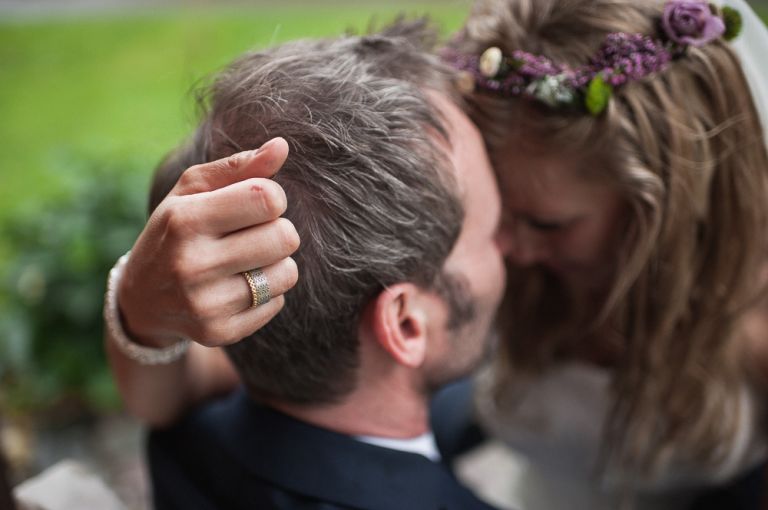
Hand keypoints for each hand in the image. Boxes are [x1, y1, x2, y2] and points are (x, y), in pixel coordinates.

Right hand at [117, 138, 298, 347]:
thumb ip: (239, 167)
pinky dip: (267, 293)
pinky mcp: (218, 332)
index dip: (272, 197)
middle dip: (278, 230)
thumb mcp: (194, 191)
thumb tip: (282, 146)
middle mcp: (191, 264)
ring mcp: (204, 304)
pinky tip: (238, 287)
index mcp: (184, 221)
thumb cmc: (176, 230)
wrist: (142, 298)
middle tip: (254, 234)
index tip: (256, 203)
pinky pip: (277, 304)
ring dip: (276, 263)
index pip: (266, 199)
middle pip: (284, 237)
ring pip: (287, 273)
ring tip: (247, 260)